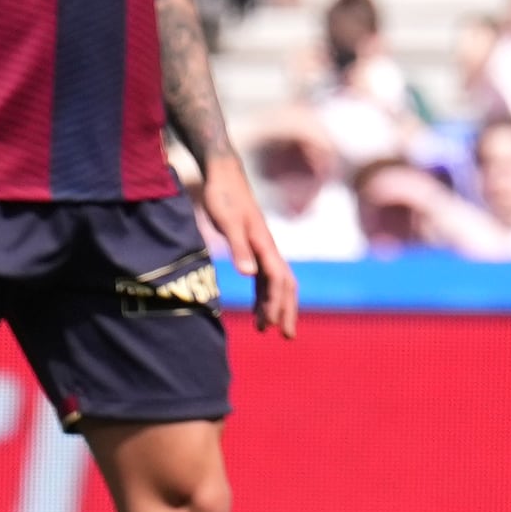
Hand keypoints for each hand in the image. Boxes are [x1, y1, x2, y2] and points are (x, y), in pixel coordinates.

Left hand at [200, 156, 299, 338]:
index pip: (279, 281)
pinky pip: (265, 277)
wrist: (223, 174)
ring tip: (268, 329)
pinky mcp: (253, 247)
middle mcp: (268, 249)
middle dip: (287, 310)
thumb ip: (239, 248)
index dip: (278, 304)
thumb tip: (250, 275)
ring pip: (276, 283)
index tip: (274, 327)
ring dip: (275, 306)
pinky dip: (264, 295)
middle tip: (287, 336)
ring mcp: (262, 248)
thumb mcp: (227, 222)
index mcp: (265, 245)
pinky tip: (257, 308)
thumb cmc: (224, 196)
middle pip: (285, 285)